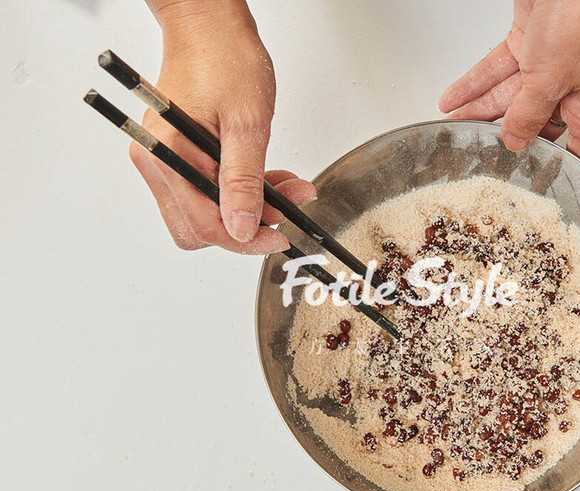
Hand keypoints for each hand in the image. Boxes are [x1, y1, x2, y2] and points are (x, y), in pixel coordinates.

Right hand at [131, 0, 315, 252]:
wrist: (208, 25)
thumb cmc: (225, 58)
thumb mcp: (248, 123)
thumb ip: (244, 181)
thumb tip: (241, 228)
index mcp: (169, 155)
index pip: (205, 225)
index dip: (246, 239)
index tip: (280, 237)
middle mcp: (156, 161)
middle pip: (199, 227)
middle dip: (246, 225)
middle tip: (286, 207)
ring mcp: (161, 160)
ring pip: (202, 213)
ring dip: (244, 209)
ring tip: (284, 187)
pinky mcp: (172, 156)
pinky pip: (202, 193)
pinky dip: (234, 194)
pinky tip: (264, 179)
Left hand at [439, 0, 579, 168]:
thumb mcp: (549, 82)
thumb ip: (527, 116)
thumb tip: (514, 142)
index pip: (579, 155)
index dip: (558, 174)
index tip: (534, 189)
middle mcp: (573, 91)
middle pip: (535, 127)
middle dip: (503, 138)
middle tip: (477, 155)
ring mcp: (550, 68)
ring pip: (509, 99)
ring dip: (479, 111)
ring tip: (453, 127)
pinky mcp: (531, 47)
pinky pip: (499, 72)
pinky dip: (475, 84)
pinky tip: (453, 100)